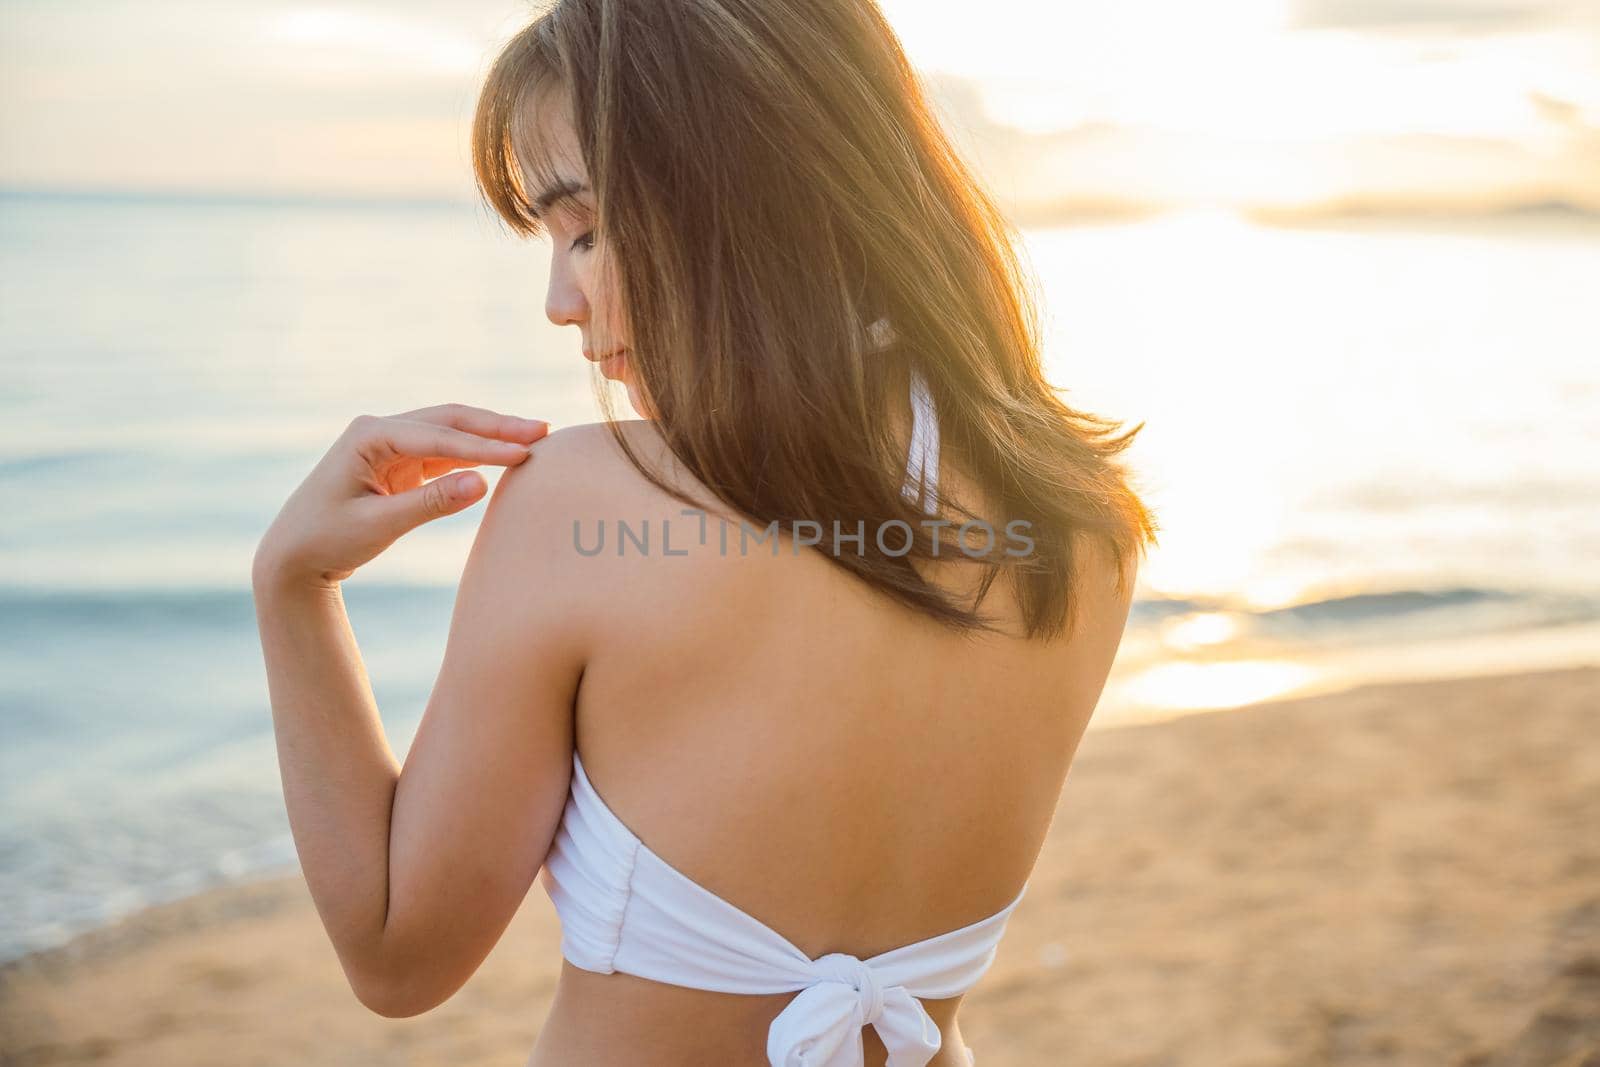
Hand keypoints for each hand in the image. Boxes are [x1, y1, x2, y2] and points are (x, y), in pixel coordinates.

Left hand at [253, 403, 549, 588]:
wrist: (293, 556)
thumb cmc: (327, 540)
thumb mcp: (379, 525)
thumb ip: (432, 503)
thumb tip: (483, 482)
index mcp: (369, 435)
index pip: (438, 437)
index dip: (483, 446)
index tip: (524, 454)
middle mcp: (380, 430)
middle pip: (449, 420)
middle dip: (496, 426)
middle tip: (542, 431)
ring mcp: (390, 444)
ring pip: (450, 432)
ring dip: (490, 436)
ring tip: (534, 438)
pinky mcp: (399, 462)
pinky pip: (445, 452)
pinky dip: (475, 454)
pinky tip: (505, 455)